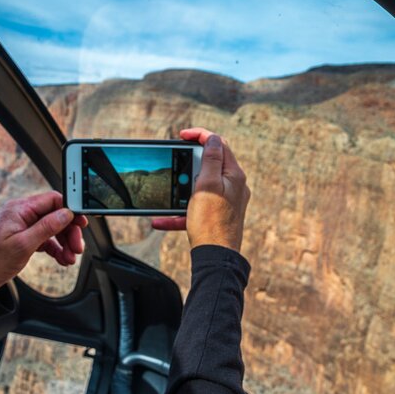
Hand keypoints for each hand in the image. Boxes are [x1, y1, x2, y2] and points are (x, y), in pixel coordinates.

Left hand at [0, 191, 87, 290]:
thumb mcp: (23, 244)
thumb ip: (46, 227)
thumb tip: (66, 214)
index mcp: (20, 209)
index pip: (53, 200)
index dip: (70, 211)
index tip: (81, 224)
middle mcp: (22, 214)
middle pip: (56, 215)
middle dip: (69, 232)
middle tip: (77, 248)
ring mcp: (24, 225)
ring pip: (53, 228)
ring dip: (65, 243)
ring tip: (70, 258)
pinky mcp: (25, 237)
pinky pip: (46, 239)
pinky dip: (56, 248)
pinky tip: (62, 258)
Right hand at [152, 127, 249, 251]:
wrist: (216, 258)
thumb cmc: (211, 223)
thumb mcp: (208, 185)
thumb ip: (211, 159)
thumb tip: (213, 138)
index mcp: (234, 175)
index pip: (219, 144)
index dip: (200, 135)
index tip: (182, 135)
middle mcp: (233, 187)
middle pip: (209, 164)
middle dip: (188, 163)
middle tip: (174, 162)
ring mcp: (225, 202)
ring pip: (199, 187)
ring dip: (180, 189)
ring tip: (168, 192)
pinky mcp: (216, 216)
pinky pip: (194, 209)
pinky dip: (179, 212)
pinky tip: (160, 221)